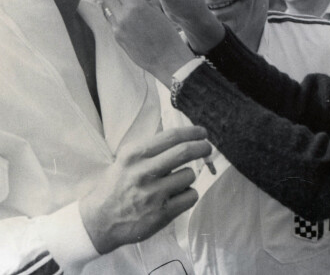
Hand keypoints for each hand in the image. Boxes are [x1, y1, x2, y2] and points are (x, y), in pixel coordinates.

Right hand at [80, 126, 210, 254]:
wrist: (98, 221)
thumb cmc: (117, 185)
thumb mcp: (126, 160)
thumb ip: (151, 148)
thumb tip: (182, 136)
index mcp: (134, 155)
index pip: (171, 136)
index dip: (192, 132)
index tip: (202, 133)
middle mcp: (143, 172)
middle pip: (184, 152)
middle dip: (202, 147)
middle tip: (207, 147)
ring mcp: (152, 194)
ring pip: (189, 175)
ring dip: (189, 176)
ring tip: (176, 182)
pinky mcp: (161, 214)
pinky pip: (190, 196)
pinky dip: (188, 194)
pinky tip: (177, 196)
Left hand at [102, 0, 193, 84]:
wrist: (168, 60)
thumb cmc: (168, 34)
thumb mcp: (156, 11)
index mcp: (136, 6)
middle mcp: (122, 16)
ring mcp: (117, 28)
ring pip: (106, 6)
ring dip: (112, 0)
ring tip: (124, 0)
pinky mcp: (116, 38)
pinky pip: (111, 20)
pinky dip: (116, 13)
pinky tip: (127, 15)